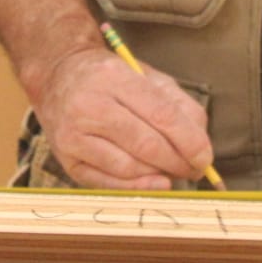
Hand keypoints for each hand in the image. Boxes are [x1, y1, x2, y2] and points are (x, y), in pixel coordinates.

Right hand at [34, 47, 213, 189]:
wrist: (56, 76)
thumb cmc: (108, 78)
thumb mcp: (145, 75)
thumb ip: (178, 104)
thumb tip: (200, 144)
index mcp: (113, 77)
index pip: (162, 115)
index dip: (189, 141)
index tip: (205, 157)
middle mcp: (89, 105)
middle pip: (146, 145)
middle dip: (178, 162)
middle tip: (194, 169)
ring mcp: (74, 134)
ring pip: (129, 167)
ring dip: (159, 175)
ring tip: (172, 171)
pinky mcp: (65, 158)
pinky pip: (107, 182)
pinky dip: (137, 186)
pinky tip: (153, 182)